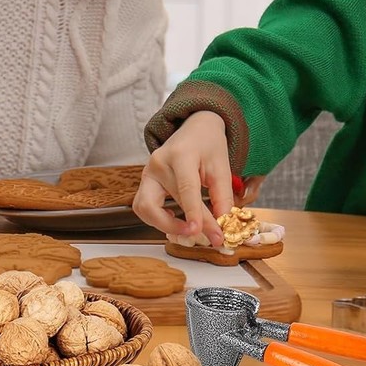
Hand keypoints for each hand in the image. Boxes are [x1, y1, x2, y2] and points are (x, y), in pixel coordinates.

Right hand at [133, 111, 232, 243]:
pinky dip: (156, 218)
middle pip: (156, 204)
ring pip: (143, 208)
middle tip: (198, 236)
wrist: (195, 129)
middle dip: (175, 226)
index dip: (194, 214)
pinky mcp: (145, 180)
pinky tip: (174, 220)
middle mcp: (158, 164)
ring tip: (186, 229)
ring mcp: (147, 172)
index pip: (185, 189)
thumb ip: (222, 197)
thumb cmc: (209, 145)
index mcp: (180, 155)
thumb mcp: (222, 168)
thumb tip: (223, 226)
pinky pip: (143, 206)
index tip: (205, 233)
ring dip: (162, 225)